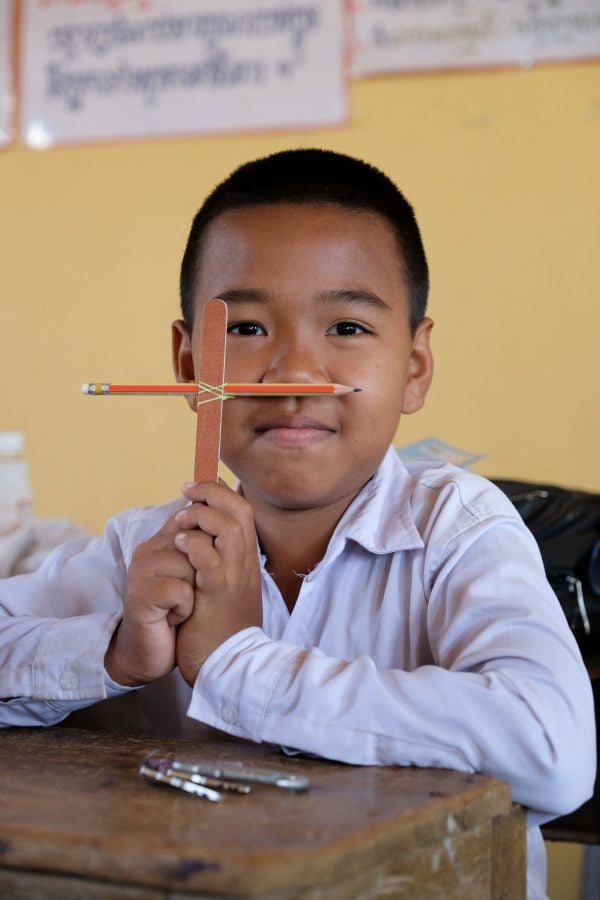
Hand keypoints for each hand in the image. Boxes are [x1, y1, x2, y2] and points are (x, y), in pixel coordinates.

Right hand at [104, 515, 195, 686]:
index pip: (196, 518)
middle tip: (190, 595)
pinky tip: (173, 618)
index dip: (211, 548)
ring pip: (191, 564)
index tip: (203, 575)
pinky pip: (180, 591)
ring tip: (181, 606)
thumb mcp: (195, 574)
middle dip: (205, 574)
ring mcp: (141, 569)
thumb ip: (203, 544)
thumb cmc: (179, 612)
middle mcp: (149, 548)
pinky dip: (184, 609)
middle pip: (200, 542)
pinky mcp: (140, 593)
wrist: (153, 654)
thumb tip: (228, 514)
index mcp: (164, 539)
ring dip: (196, 593)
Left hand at [173, 480, 261, 686]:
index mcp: (246, 561)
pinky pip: (210, 561)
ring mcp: (234, 579)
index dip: (220, 493)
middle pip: (240, 512)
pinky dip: (194, 546)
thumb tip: (203, 538)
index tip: (197, 489)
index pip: (242, 513)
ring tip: (181, 522)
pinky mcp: (217, 596)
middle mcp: (245, 565)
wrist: (227, 666)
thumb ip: (220, 563)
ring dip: (201, 517)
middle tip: (186, 492)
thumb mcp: (226, 589)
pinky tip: (179, 544)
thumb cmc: (220, 628)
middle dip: (210, 494)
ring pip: (228, 529)